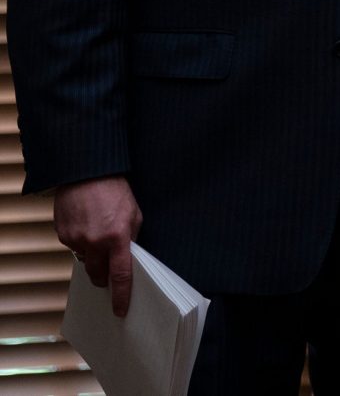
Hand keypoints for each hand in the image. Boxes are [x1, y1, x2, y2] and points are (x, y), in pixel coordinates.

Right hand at [55, 176, 141, 316]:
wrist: (86, 173)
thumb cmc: (115, 191)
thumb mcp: (134, 213)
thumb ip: (131, 238)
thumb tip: (128, 257)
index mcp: (117, 238)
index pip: (120, 275)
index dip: (121, 295)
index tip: (120, 310)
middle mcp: (94, 242)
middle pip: (97, 274)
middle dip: (103, 277)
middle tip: (108, 271)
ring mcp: (75, 239)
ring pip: (84, 260)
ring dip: (92, 255)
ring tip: (98, 233)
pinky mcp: (62, 234)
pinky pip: (73, 247)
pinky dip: (81, 241)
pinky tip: (86, 224)